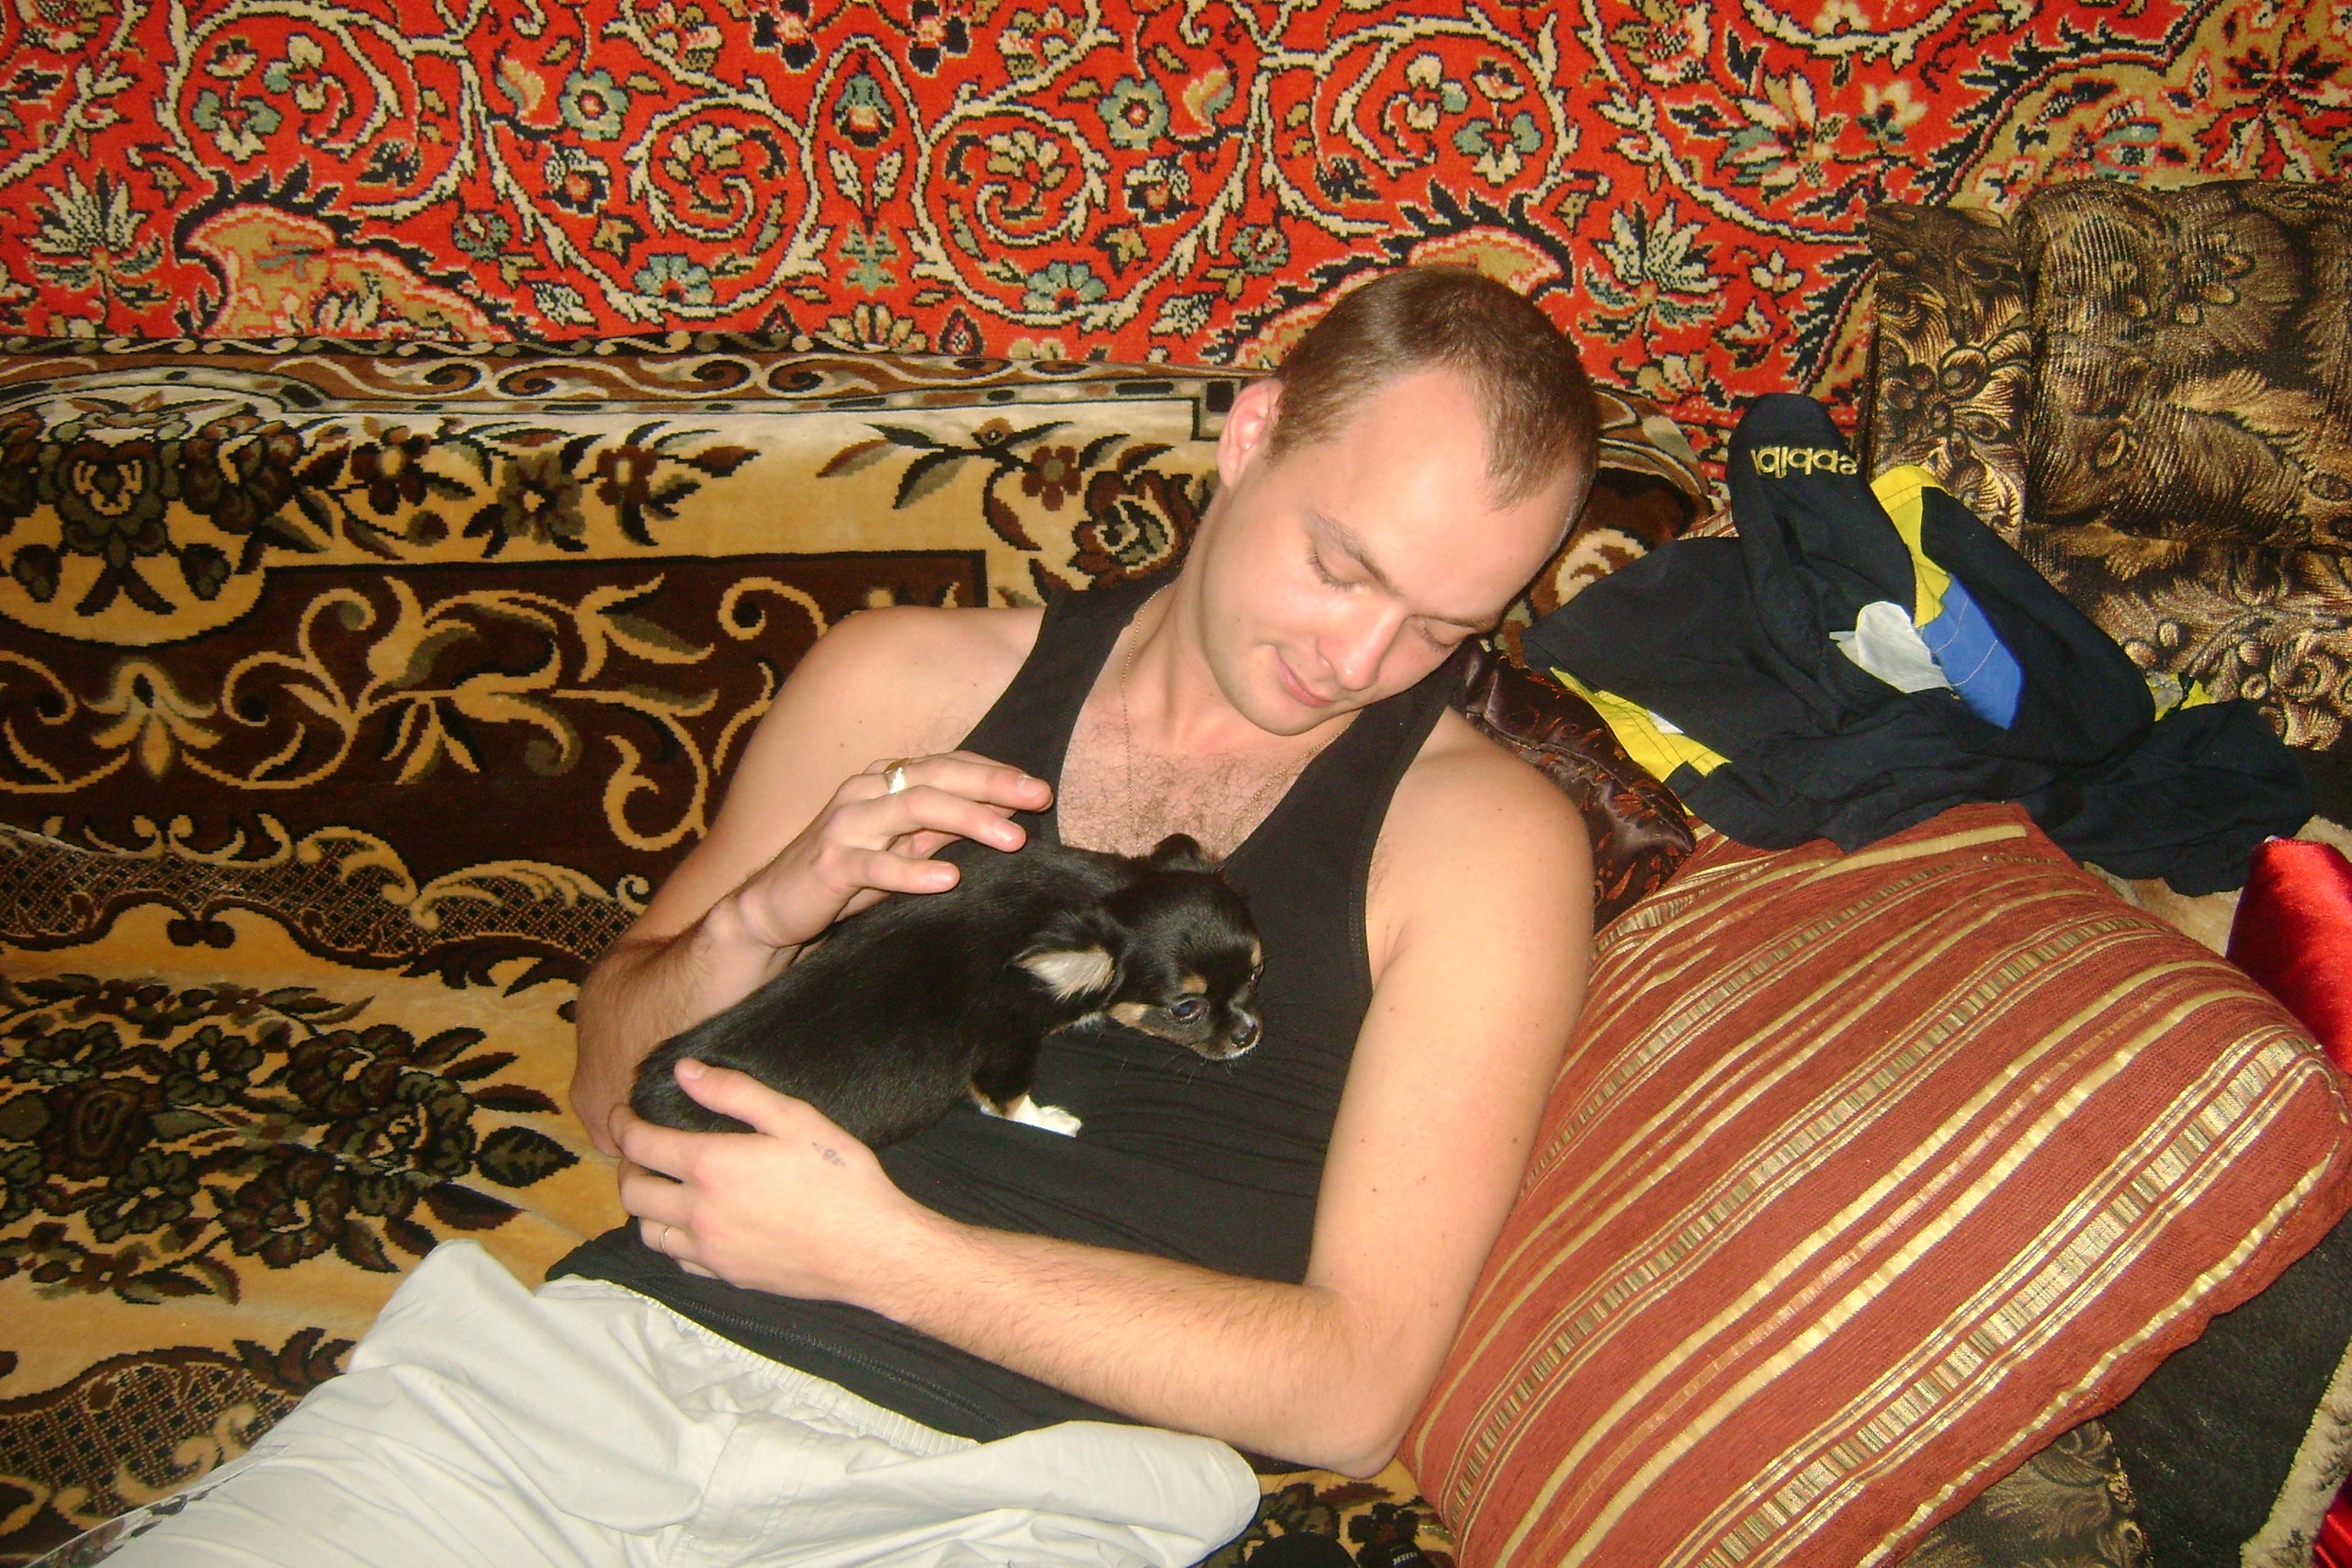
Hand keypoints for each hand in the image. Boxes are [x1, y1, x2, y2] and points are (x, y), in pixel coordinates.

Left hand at [613, 1060, 937, 1301]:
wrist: (870, 1250)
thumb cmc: (840, 1179)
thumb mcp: (794, 1119)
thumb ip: (734, 1092)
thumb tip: (684, 1071)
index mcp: (710, 1167)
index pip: (640, 1145)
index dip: (623, 1125)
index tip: (622, 1113)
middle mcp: (698, 1213)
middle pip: (632, 1193)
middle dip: (626, 1167)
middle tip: (639, 1152)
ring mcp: (710, 1251)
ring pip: (647, 1232)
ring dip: (645, 1207)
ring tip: (663, 1188)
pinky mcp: (727, 1276)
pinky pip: (679, 1260)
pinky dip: (673, 1239)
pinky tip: (694, 1225)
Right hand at [715, 751, 1051, 955]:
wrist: (773, 908)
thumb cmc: (844, 875)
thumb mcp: (900, 848)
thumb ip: (941, 829)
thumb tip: (1001, 814)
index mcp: (882, 781)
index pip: (946, 765)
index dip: (993, 772)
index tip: (1038, 789)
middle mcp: (865, 792)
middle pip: (936, 777)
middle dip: (992, 785)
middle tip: (1039, 799)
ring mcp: (845, 825)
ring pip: (912, 809)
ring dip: (967, 819)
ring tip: (1011, 838)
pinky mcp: (829, 864)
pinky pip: (876, 864)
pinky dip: (914, 870)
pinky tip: (949, 877)